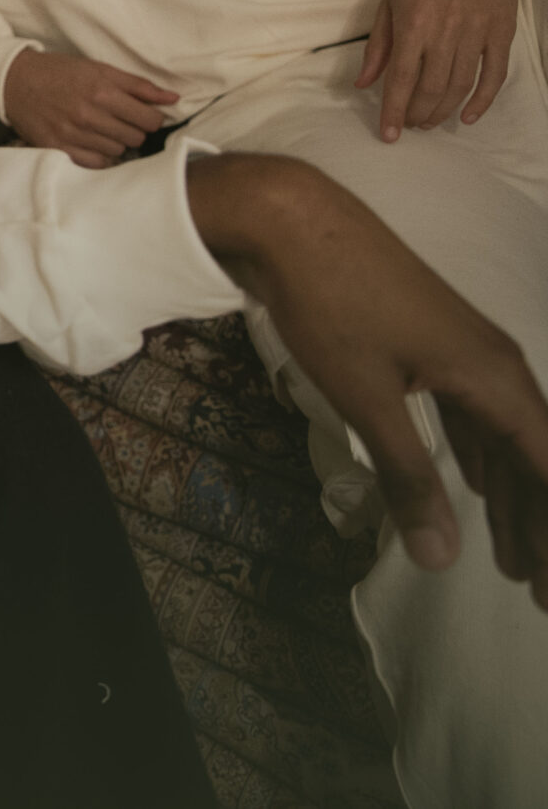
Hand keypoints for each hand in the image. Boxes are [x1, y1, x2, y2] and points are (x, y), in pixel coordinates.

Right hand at [1, 48, 180, 168]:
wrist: (13, 81)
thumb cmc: (59, 72)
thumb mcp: (99, 69)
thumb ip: (138, 86)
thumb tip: (174, 98)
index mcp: (102, 92)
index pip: (149, 120)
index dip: (151, 118)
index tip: (142, 114)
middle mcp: (88, 115)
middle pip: (136, 138)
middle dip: (133, 130)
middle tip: (119, 120)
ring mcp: (72, 135)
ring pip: (118, 152)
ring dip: (116, 142)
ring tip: (102, 129)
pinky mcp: (58, 149)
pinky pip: (96, 163)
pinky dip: (99, 155)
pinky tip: (92, 141)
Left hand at [189, 154, 547, 606]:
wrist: (291, 220)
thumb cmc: (331, 304)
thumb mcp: (367, 399)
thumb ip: (408, 477)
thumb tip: (442, 557)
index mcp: (497, 380)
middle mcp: (496, 366)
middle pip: (536, 460)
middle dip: (540, 527)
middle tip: (538, 593)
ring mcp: (465, 353)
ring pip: (504, 439)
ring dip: (511, 499)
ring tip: (512, 559)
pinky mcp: (431, 345)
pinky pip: (475, 416)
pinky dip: (480, 458)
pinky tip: (477, 488)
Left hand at [357, 0, 517, 140]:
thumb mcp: (388, 3)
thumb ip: (377, 46)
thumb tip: (363, 84)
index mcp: (413, 25)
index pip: (400, 80)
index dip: (393, 111)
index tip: (389, 135)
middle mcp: (445, 32)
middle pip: (431, 88)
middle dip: (418, 114)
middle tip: (410, 124)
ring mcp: (476, 32)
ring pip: (461, 86)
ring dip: (444, 110)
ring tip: (430, 121)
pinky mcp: (500, 31)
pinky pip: (495, 74)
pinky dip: (483, 100)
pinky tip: (468, 116)